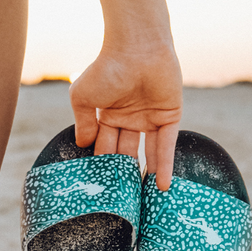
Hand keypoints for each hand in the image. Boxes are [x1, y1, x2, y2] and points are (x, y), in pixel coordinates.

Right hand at [70, 42, 182, 190]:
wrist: (137, 48)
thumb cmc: (106, 68)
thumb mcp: (83, 96)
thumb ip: (84, 122)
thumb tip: (83, 147)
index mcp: (107, 116)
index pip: (103, 146)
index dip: (101, 165)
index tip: (99, 189)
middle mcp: (128, 120)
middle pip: (124, 153)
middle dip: (123, 175)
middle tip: (121, 201)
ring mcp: (149, 120)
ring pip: (146, 154)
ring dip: (145, 176)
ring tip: (143, 201)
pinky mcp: (168, 118)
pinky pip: (166, 146)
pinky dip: (164, 165)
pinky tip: (162, 185)